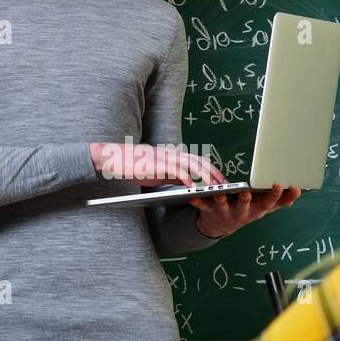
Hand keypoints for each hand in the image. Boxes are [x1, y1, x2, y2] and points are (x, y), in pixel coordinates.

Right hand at [90, 142, 225, 188]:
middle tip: (226, 184)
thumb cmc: (133, 166)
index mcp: (172, 157)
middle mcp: (171, 154)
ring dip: (205, 174)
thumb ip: (172, 176)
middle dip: (214, 172)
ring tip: (214, 186)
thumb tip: (187, 184)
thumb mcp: (157, 172)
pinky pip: (175, 169)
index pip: (197, 161)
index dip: (211, 170)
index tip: (222, 180)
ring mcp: (164, 157)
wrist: (113, 159)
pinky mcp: (156, 163)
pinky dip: (186, 176)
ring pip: (191, 163)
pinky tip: (192, 185)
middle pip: (199, 160)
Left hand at [189, 183, 301, 237]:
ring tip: (220, 193)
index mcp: (257, 210)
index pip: (269, 203)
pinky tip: (193, 196)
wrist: (221, 226)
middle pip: (246, 207)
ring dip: (221, 201)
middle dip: (247, 201)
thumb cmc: (247, 211)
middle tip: (248, 193)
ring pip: (224, 207)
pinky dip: (198, 202)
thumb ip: (281, 200)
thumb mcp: (264, 208)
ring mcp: (226, 212)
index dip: (276, 196)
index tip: (280, 185)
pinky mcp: (210, 211)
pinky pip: (203, 206)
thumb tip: (298, 191)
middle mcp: (242, 213)